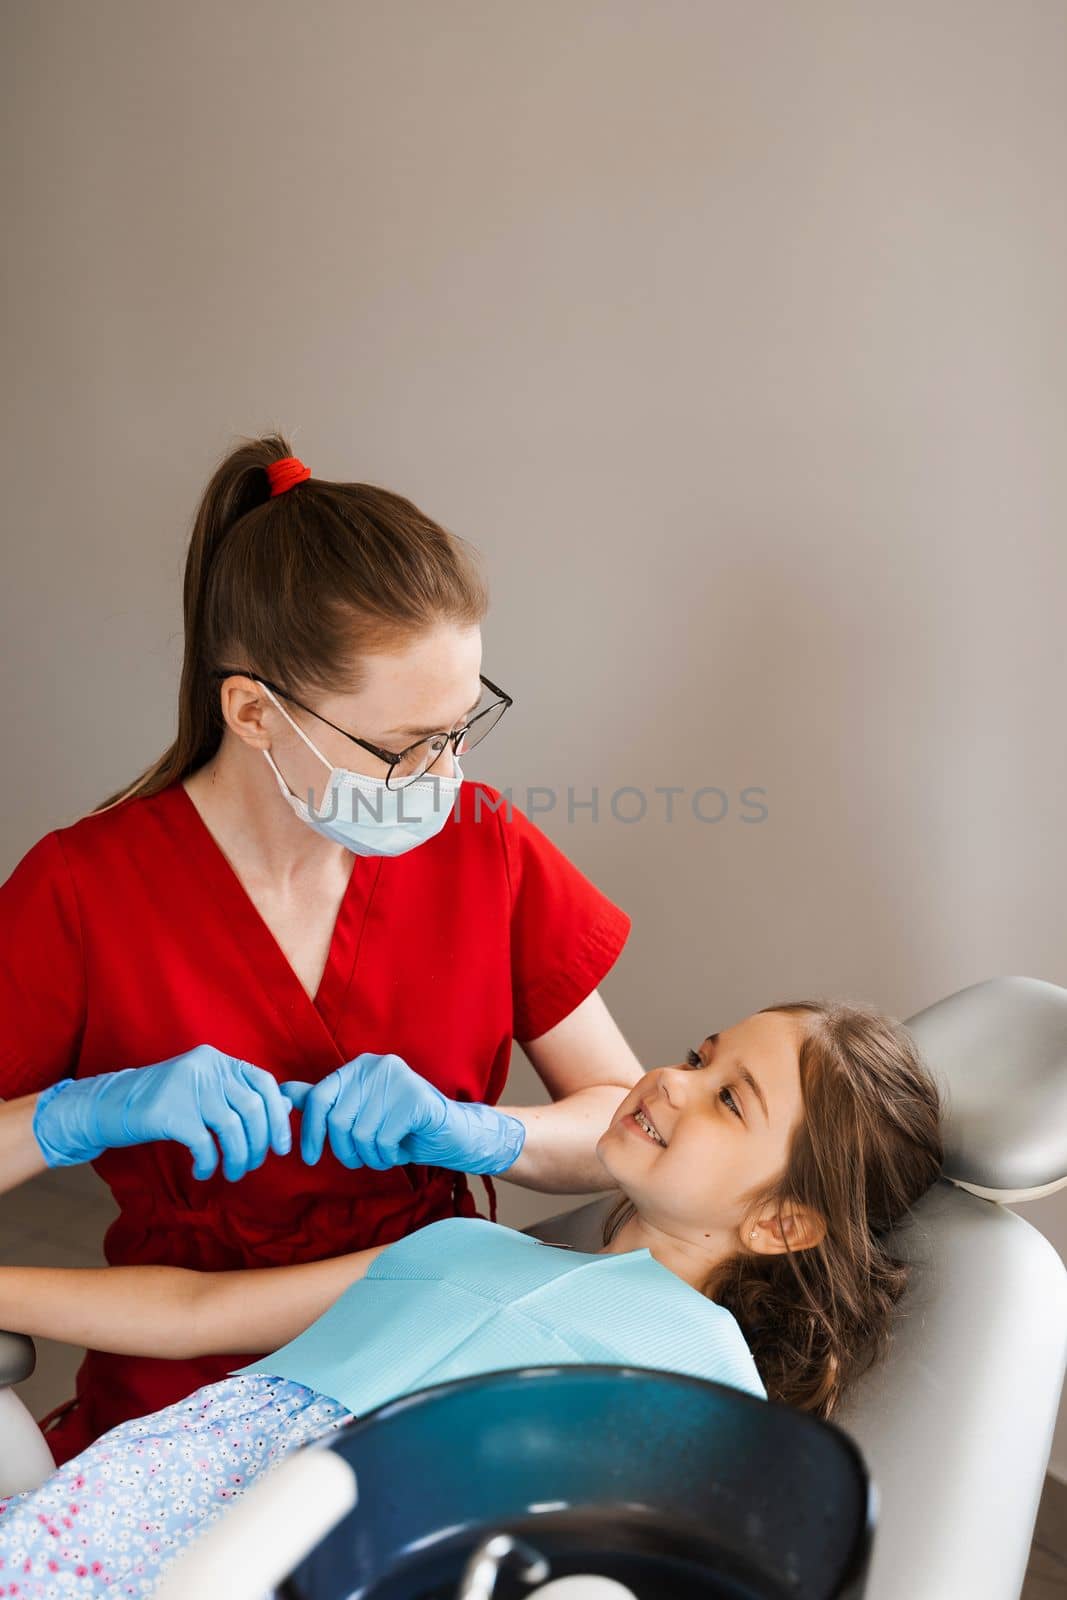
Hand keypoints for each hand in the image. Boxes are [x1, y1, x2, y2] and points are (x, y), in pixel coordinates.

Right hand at [33, 1045, 294, 1181]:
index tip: (280, 1146)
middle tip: (252, 1165)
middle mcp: (205, 1067)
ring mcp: (186, 1088)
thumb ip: (239, 1095)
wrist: (110, 1106)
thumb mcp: (203, 1091)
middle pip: (252, 1108)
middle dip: (260, 1143)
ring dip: (238, 1157)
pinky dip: (210, 1162)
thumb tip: (284, 1108)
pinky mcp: (167, 1112)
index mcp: (217, 1060)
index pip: (264, 1083)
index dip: (278, 1117)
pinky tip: (204, 1171)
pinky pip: (204, 1143)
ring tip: (231, 1174)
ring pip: (231, 1128)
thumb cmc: (164, 1103)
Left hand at [283, 1053, 525, 1174]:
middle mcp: (377, 1065)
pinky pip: (383, 1140)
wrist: (454, 1134)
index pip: (318, 1098)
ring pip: (360, 1135)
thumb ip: (325, 1101)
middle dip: (346, 1151)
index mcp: (360, 1067)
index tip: (309, 1157)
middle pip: (337, 1121)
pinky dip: (389, 1156)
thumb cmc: (403, 1126)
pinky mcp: (416, 1100)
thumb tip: (281, 1092)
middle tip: (365, 1157)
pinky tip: (402, 1149)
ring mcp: (399, 1080)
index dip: (310, 1132)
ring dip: (371, 1156)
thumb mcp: (360, 1113)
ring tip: (388, 1151)